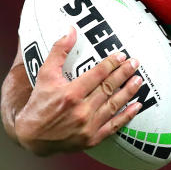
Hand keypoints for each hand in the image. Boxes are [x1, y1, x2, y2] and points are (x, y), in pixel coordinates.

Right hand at [14, 28, 143, 154]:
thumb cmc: (39, 103)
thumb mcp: (45, 74)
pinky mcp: (92, 139)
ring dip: (128, 92)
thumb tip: (71, 30)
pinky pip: (114, 126)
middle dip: (123, 74)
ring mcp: (88, 126)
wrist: (32, 137)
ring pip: (114, 105)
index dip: (111, 64)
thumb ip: (58, 51)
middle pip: (108, 88)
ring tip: (138, 80)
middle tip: (135, 63)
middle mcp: (81, 110)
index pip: (97, 74)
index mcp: (70, 93)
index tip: (121, 55)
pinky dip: (127, 116)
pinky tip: (137, 106)